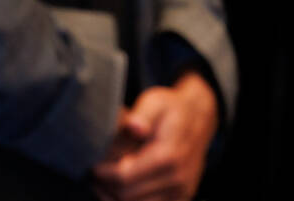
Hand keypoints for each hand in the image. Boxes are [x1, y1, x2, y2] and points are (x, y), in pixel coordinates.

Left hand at [90, 72, 217, 200]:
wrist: (199, 119)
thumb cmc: (171, 110)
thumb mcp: (156, 102)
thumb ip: (142, 114)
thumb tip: (134, 126)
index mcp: (169, 154)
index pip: (124, 176)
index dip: (102, 173)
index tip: (94, 164)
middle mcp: (177, 177)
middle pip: (126, 195)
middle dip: (105, 186)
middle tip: (95, 174)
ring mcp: (180, 191)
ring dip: (114, 197)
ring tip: (105, 181)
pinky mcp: (180, 199)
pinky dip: (130, 200)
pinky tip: (122, 188)